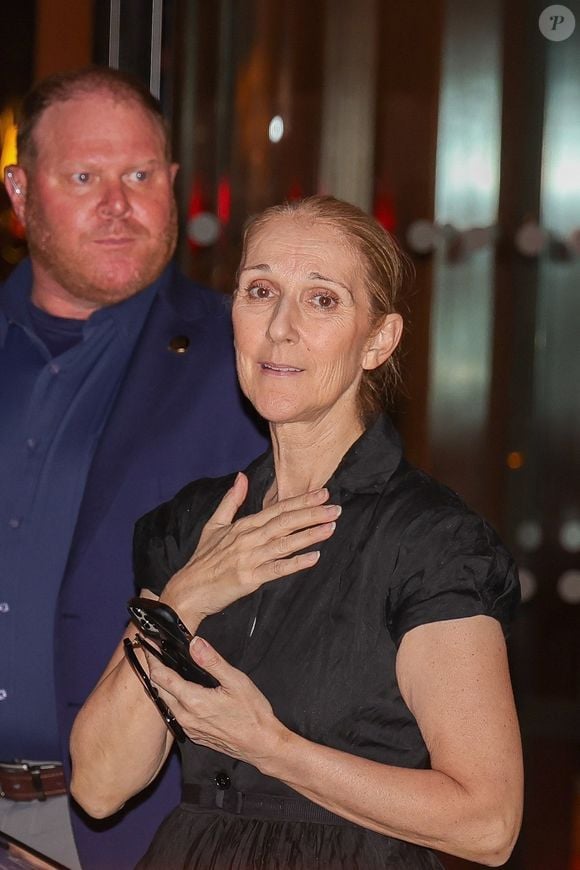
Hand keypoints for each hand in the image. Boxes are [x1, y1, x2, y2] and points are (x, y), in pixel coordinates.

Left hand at [145, 637, 286, 765]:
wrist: (260, 744)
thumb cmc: (252, 714)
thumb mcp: (236, 680)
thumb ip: (212, 661)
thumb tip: (195, 644)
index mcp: (193, 701)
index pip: (162, 677)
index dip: (153, 659)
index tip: (150, 647)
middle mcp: (186, 717)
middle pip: (159, 690)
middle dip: (155, 671)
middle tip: (156, 654)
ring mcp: (189, 728)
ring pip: (166, 704)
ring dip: (163, 687)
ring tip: (167, 670)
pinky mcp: (194, 735)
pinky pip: (176, 715)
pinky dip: (173, 701)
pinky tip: (182, 693)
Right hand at [160, 472, 339, 629]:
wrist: (188, 589)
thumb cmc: (203, 559)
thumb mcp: (214, 524)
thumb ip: (231, 500)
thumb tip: (242, 476)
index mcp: (244, 525)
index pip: (277, 509)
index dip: (301, 500)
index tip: (323, 493)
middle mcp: (249, 538)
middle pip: (285, 522)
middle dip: (312, 514)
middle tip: (335, 508)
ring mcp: (249, 558)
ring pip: (284, 543)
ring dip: (309, 534)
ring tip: (331, 527)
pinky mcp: (249, 578)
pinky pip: (277, 569)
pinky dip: (295, 563)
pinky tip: (314, 558)